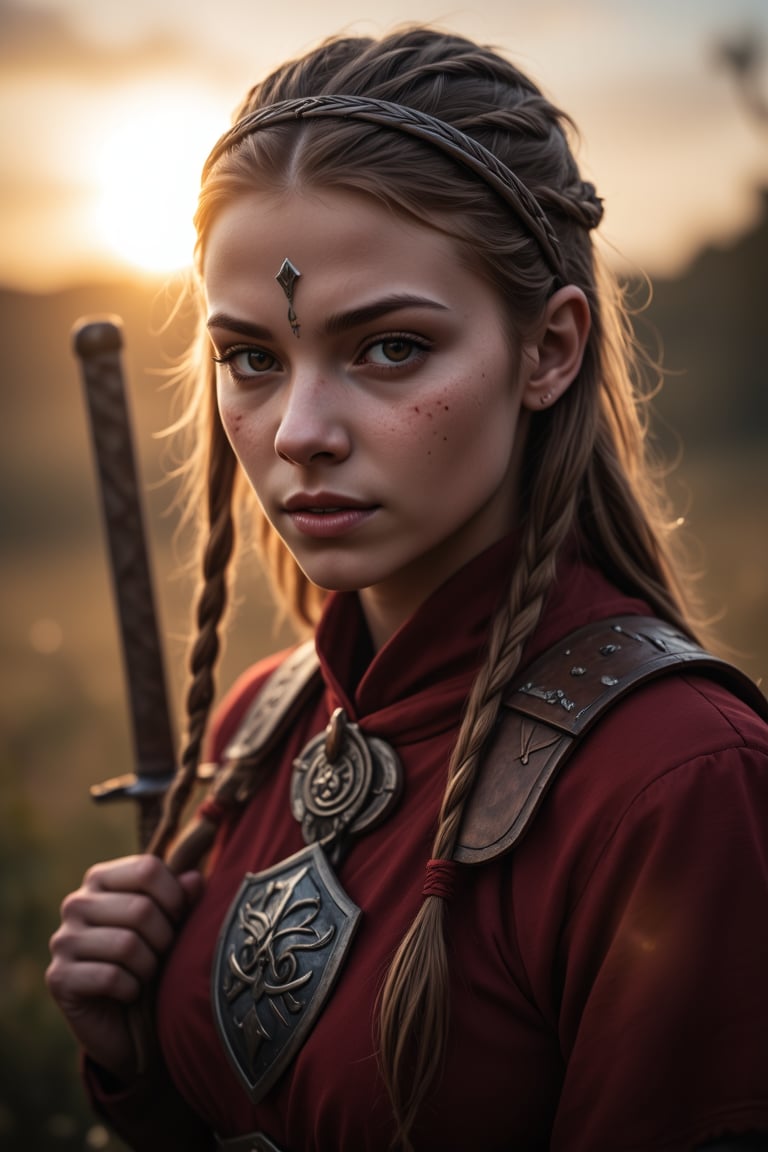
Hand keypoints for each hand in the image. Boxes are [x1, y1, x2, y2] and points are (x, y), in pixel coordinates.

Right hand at [46, 855, 202, 1083]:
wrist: (126, 1024)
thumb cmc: (151, 959)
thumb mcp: (171, 924)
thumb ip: (183, 898)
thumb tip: (194, 879)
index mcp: (101, 879)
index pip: (147, 869)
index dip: (175, 897)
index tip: (177, 919)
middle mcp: (76, 903)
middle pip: (141, 908)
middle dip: (164, 938)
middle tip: (160, 955)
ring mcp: (63, 940)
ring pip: (127, 944)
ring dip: (149, 967)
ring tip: (144, 974)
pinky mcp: (58, 977)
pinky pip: (111, 977)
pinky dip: (131, 989)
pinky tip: (128, 993)